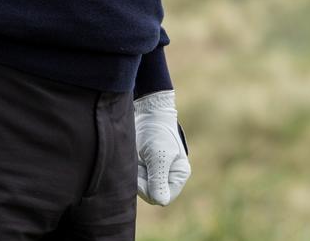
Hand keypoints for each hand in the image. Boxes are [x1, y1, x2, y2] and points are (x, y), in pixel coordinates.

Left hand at [134, 90, 190, 205]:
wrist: (148, 108)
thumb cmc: (157, 130)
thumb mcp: (158, 154)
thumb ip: (159, 179)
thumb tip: (160, 202)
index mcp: (178, 175)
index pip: (161, 197)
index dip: (147, 188)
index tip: (138, 172)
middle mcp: (169, 176)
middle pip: (149, 191)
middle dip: (139, 178)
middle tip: (136, 159)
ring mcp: (157, 170)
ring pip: (140, 183)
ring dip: (134, 171)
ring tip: (136, 153)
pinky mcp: (146, 164)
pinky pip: (135, 174)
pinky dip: (131, 166)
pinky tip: (133, 153)